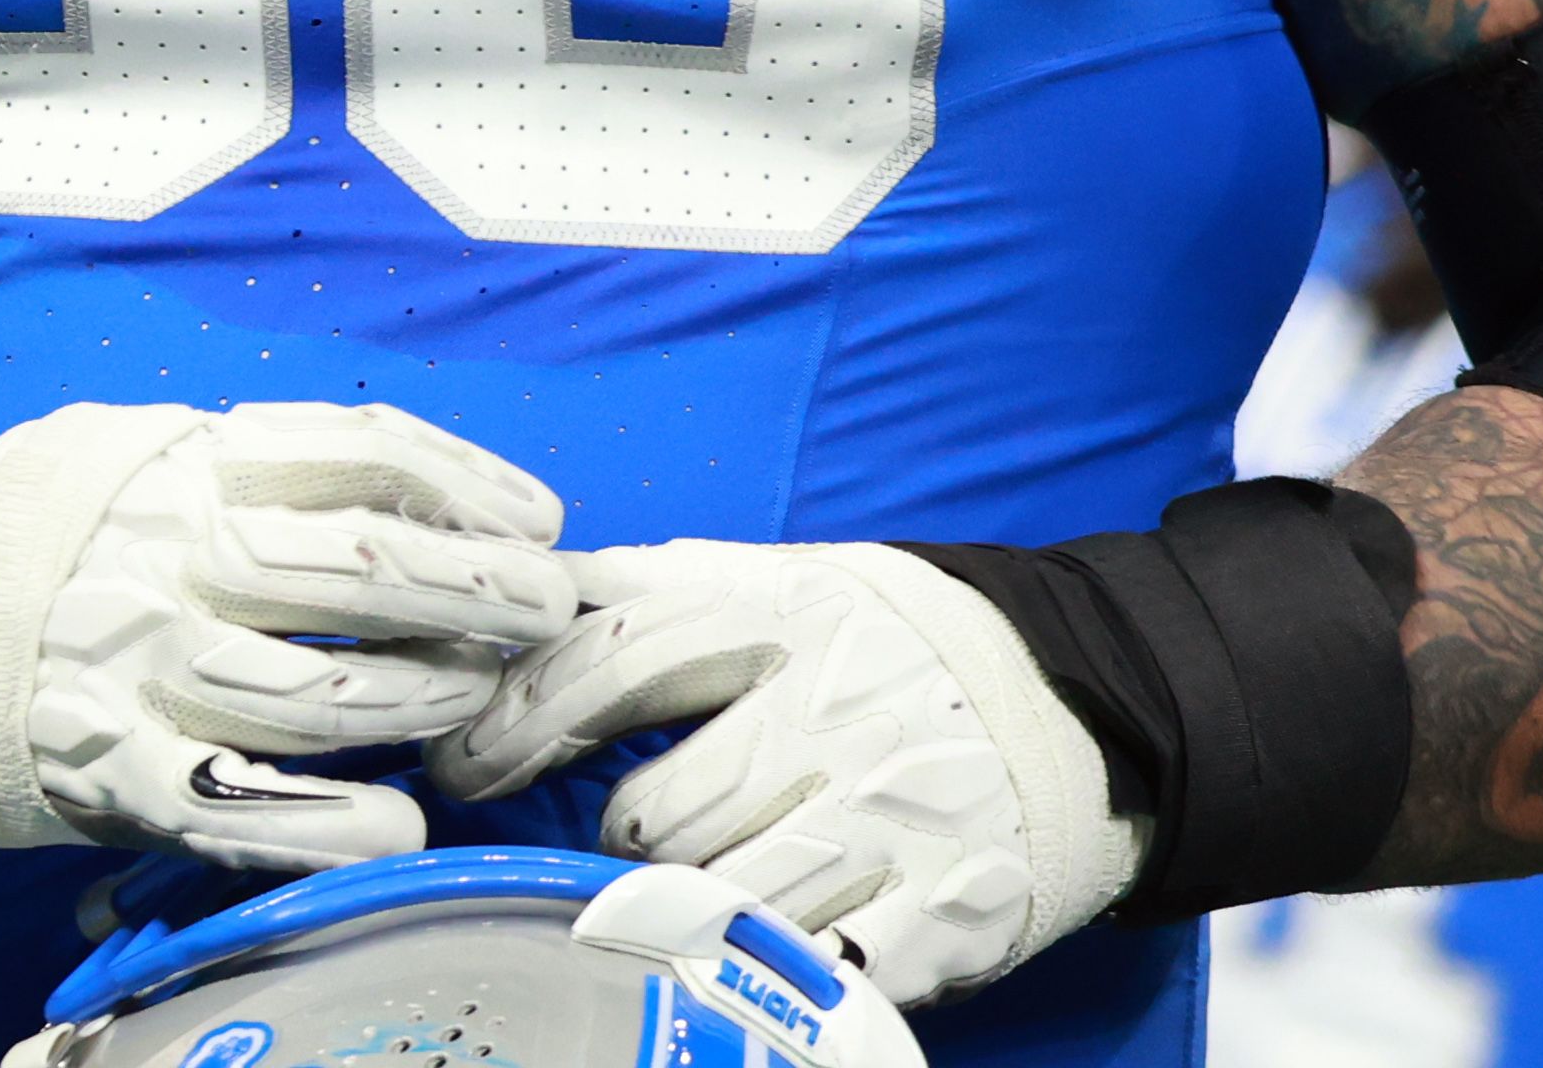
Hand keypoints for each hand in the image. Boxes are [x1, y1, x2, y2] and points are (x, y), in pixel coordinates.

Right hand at [0, 402, 575, 873]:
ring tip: (485, 704)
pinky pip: (234, 803)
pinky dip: (328, 820)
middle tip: (552, 608)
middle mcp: (169, 555)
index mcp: (183, 460)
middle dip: (477, 588)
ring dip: (423, 696)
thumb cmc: (14, 531)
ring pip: (317, 685)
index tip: (538, 516)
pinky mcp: (101, 766)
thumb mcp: (124, 450)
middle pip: (360, 564)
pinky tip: (401, 824)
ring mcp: (136, 664)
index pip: (360, 451)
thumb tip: (387, 487)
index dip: (468, 483)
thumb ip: (237, 465)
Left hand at [431, 543, 1143, 1006]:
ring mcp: (888, 820)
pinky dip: (759, 955)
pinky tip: (755, 931)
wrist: (1083, 708)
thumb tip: (523, 592)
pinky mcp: (935, 915)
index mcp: (788, 615)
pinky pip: (801, 962)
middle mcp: (834, 714)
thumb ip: (660, 590)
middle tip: (631, 830)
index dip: (514, 721)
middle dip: (622, 831)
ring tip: (698, 876)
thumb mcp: (790, 581)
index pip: (610, 663)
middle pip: (652, 811)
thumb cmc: (899, 647)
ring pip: (711, 894)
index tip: (458, 763)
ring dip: (679, 898)